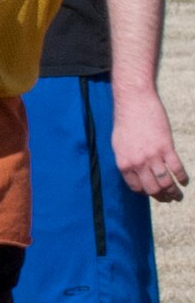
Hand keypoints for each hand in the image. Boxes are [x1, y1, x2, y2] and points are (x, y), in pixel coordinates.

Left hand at [111, 87, 187, 202]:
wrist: (134, 103)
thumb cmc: (125, 122)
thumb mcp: (118, 144)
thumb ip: (127, 161)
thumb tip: (136, 175)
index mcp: (123, 163)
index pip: (136, 187)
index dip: (145, 193)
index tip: (151, 194)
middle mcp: (138, 163)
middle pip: (152, 188)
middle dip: (161, 197)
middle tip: (168, 199)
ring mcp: (153, 156)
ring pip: (166, 182)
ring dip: (174, 192)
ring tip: (177, 196)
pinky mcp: (166, 148)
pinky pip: (177, 169)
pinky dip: (182, 178)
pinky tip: (184, 182)